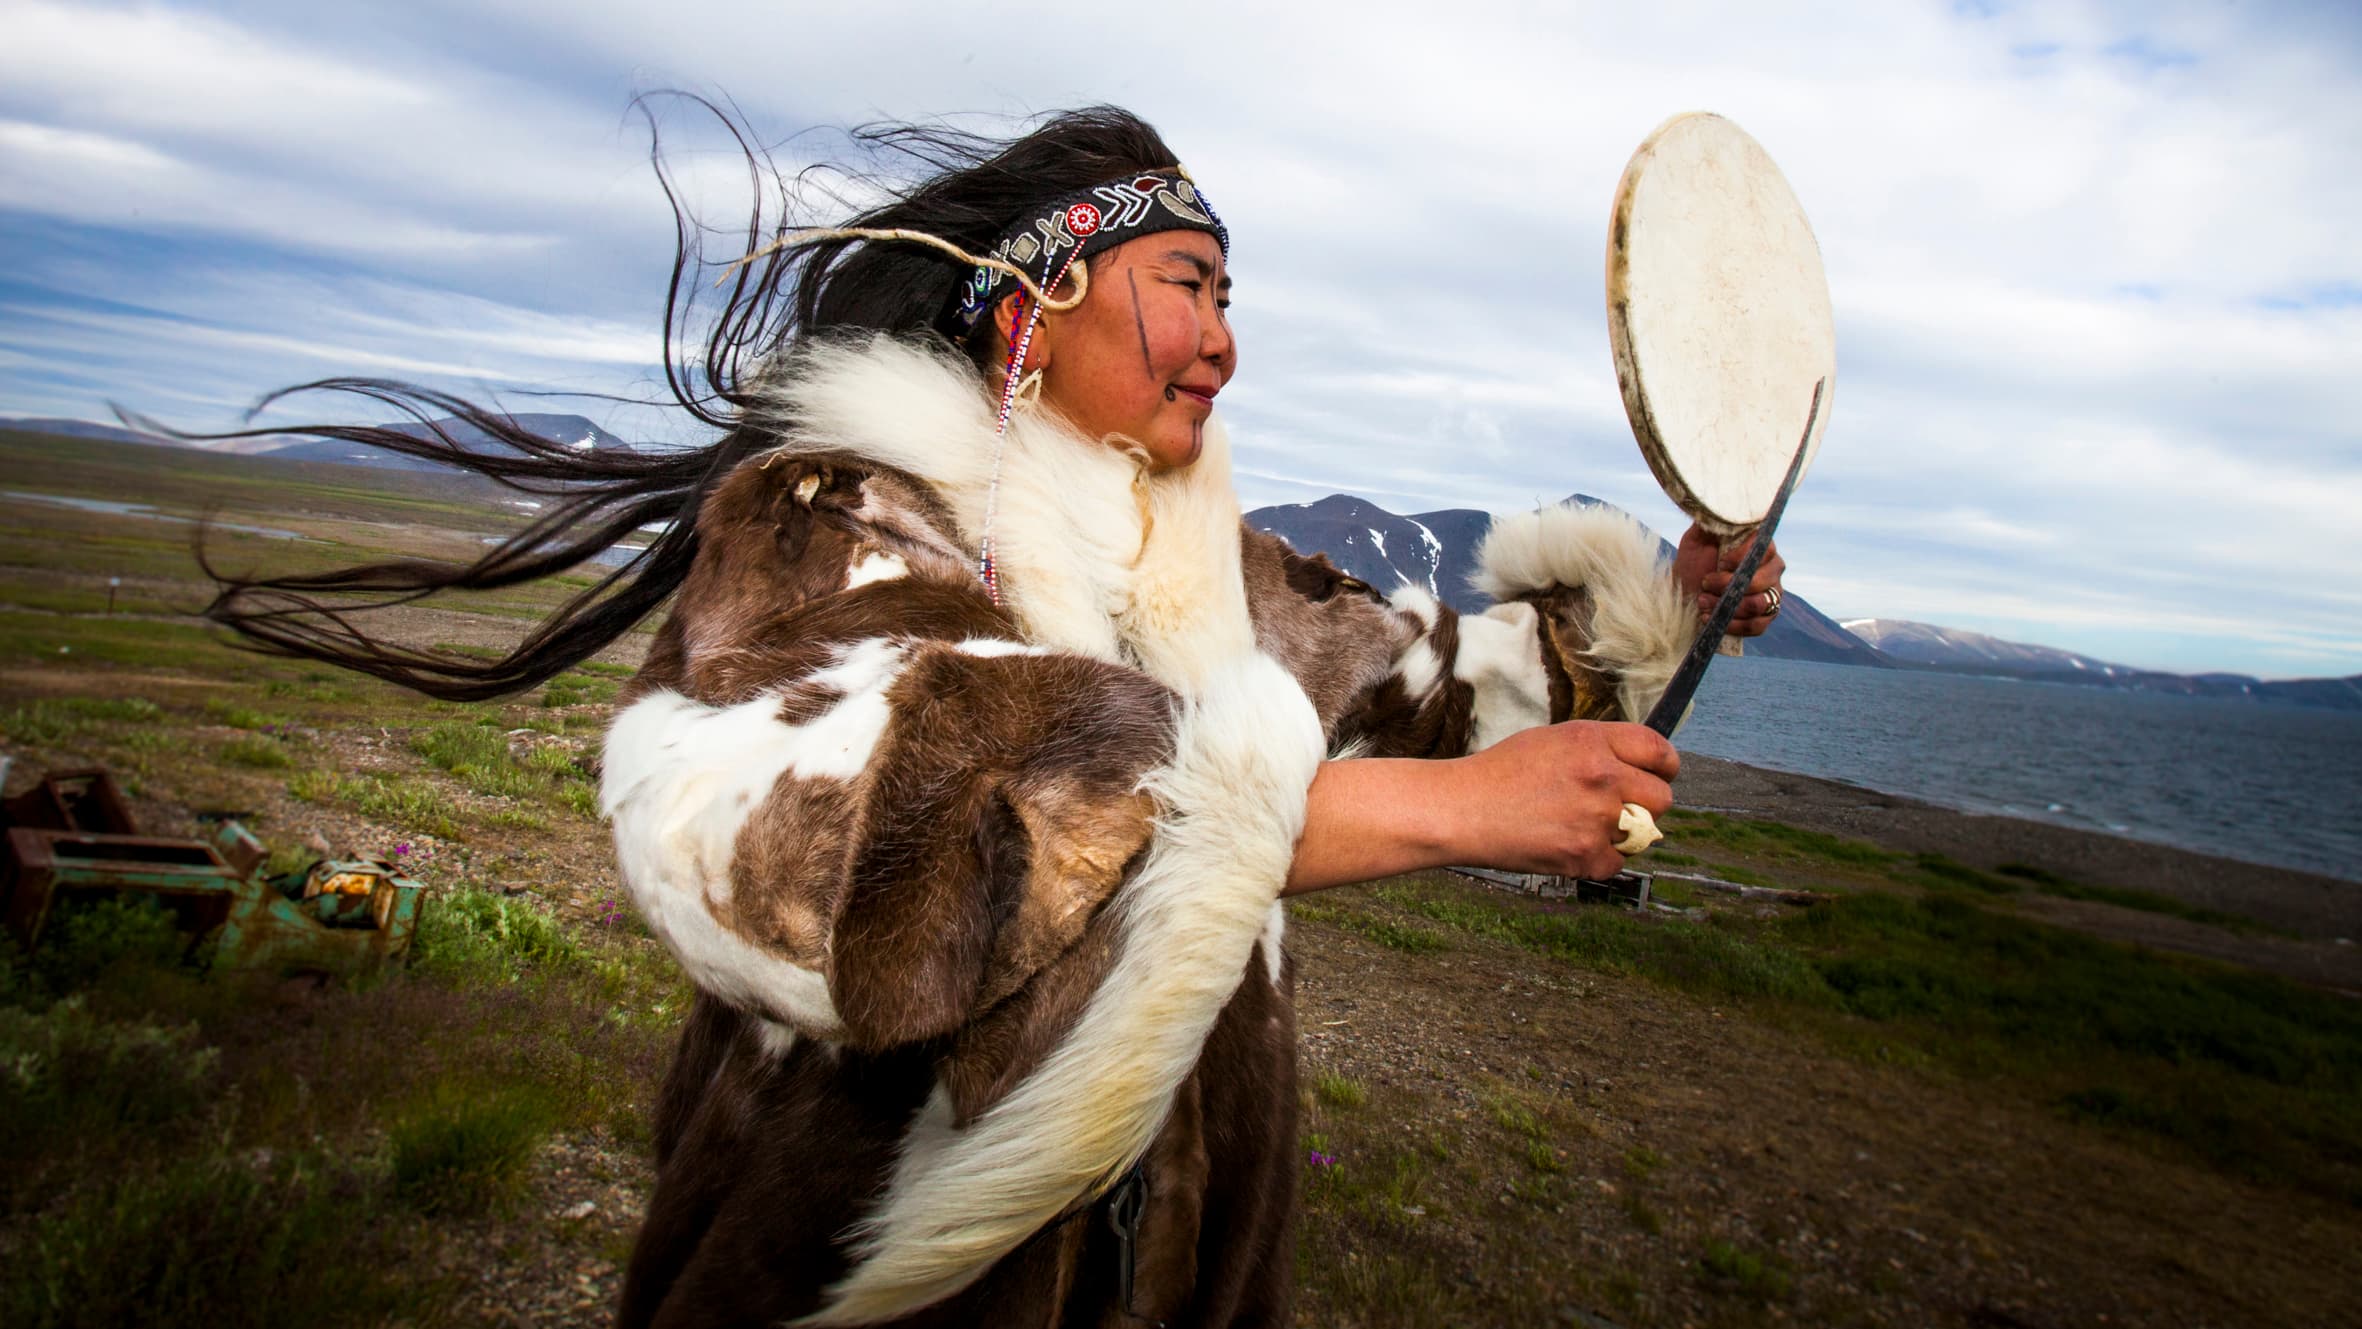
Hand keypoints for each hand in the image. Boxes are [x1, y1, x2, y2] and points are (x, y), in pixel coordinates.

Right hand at [1440, 721, 1678, 879]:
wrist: (1462, 809)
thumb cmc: (1501, 773)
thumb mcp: (1553, 740)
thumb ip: (1600, 749)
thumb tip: (1638, 765)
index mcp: (1593, 742)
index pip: (1659, 750)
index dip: (1665, 766)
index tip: (1660, 775)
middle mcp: (1601, 777)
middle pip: (1662, 798)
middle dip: (1647, 803)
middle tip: (1621, 807)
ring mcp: (1595, 819)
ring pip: (1644, 833)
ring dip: (1624, 833)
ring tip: (1586, 825)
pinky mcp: (1584, 856)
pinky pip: (1618, 862)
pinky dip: (1599, 858)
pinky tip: (1570, 845)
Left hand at [1673, 521, 1785, 638]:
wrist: (1685, 593)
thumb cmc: (1693, 563)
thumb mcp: (1697, 539)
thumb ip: (1711, 522)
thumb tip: (1716, 504)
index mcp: (1761, 546)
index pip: (1765, 548)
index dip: (1741, 558)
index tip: (1720, 562)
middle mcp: (1773, 569)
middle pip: (1764, 579)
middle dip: (1728, 586)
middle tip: (1705, 584)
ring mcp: (1772, 595)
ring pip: (1759, 604)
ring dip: (1727, 606)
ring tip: (1703, 602)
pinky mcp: (1764, 618)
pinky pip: (1757, 625)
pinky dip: (1731, 624)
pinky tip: (1711, 618)